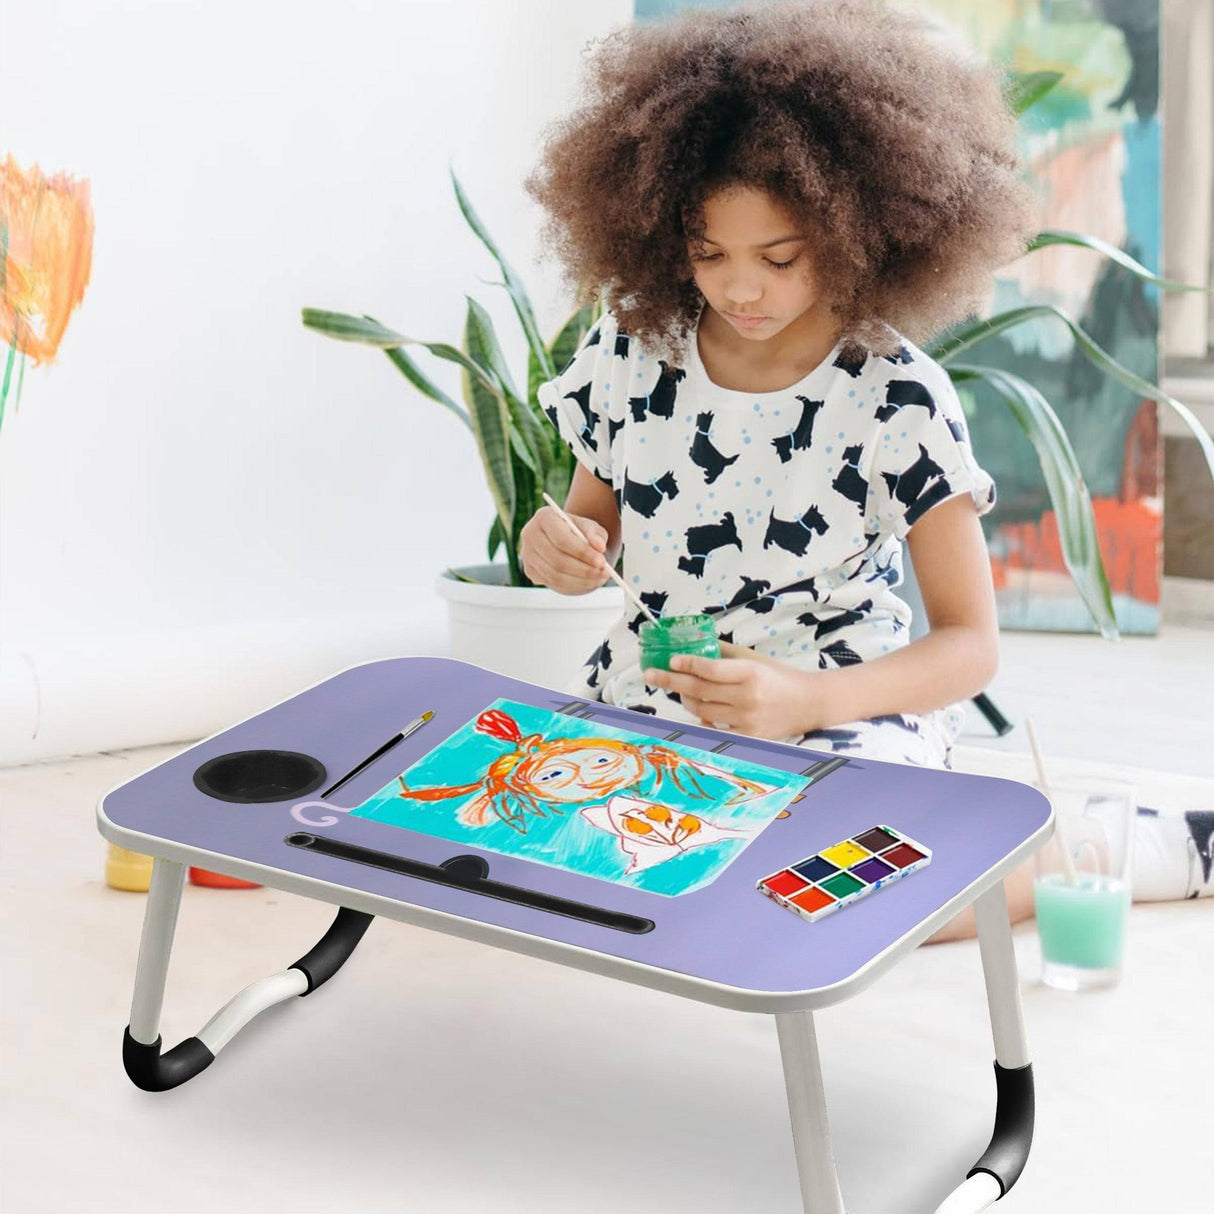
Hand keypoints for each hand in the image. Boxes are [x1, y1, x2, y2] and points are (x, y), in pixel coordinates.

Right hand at [519, 505, 609, 593]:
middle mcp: (530, 535)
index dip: (582, 552)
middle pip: (557, 560)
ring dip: (581, 580)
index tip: (601, 561)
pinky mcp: (530, 571)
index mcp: (544, 517)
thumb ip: (595, 535)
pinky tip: (588, 581)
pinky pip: (553, 583)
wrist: (567, 540)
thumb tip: (599, 546)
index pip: (561, 539)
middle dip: (583, 570)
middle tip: (604, 573)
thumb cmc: (580, 532)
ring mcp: (527, 555)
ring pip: (555, 575)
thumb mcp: (591, 528)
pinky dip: (574, 585)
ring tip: (600, 577)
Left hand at [643, 649, 827, 739]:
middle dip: (671, 681)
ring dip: (685, 698)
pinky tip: (697, 709)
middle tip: (651, 674)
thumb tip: (696, 646)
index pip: (710, 669)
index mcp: (750, 672)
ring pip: (702, 709)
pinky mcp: (748, 736)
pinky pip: (714, 727)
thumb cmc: (780, 677)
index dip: (687, 664)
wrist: (809, 703)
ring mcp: (747, 719)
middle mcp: (747, 697)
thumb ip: (726, 654)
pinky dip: (703, 718)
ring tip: (679, 690)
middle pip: (699, 689)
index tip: (670, 660)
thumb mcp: (755, 660)